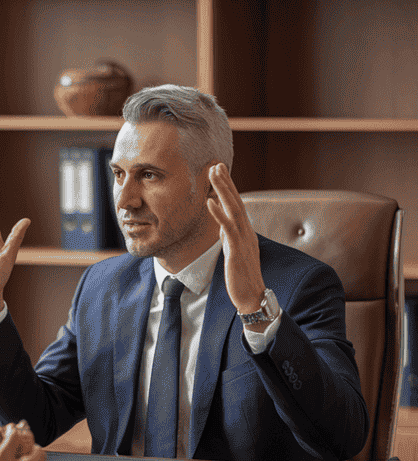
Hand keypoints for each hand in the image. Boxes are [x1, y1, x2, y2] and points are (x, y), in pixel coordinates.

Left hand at [207, 163, 268, 331]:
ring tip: (213, 174)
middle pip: (236, 201)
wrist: (251, 296)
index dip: (228, 188)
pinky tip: (210, 202)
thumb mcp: (234, 251)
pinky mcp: (237, 250)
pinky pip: (228, 229)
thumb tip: (222, 226)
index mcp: (244, 232)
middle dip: (226, 182)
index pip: (236, 204)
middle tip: (216, 164)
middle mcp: (246, 232)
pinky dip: (219, 214)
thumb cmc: (241, 276)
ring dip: (223, 190)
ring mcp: (243, 240)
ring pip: (234, 209)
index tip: (219, 171)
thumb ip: (229, 237)